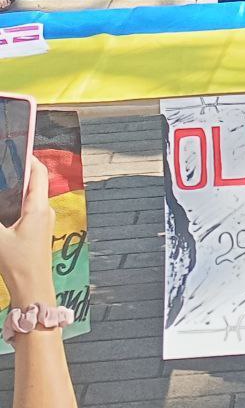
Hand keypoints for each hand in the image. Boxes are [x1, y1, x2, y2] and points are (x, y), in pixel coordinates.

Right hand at [0, 158, 56, 308]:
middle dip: (20, 172)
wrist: (33, 290)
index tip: (15, 150)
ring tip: (3, 183)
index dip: (28, 158)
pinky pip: (30, 208)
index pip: (38, 173)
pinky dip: (18, 202)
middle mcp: (45, 210)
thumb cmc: (18, 264)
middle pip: (35, 182)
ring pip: (32, 196)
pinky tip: (5, 206)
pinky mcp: (40, 230)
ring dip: (18, 188)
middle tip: (5, 166)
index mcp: (38, 207)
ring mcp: (44, 220)